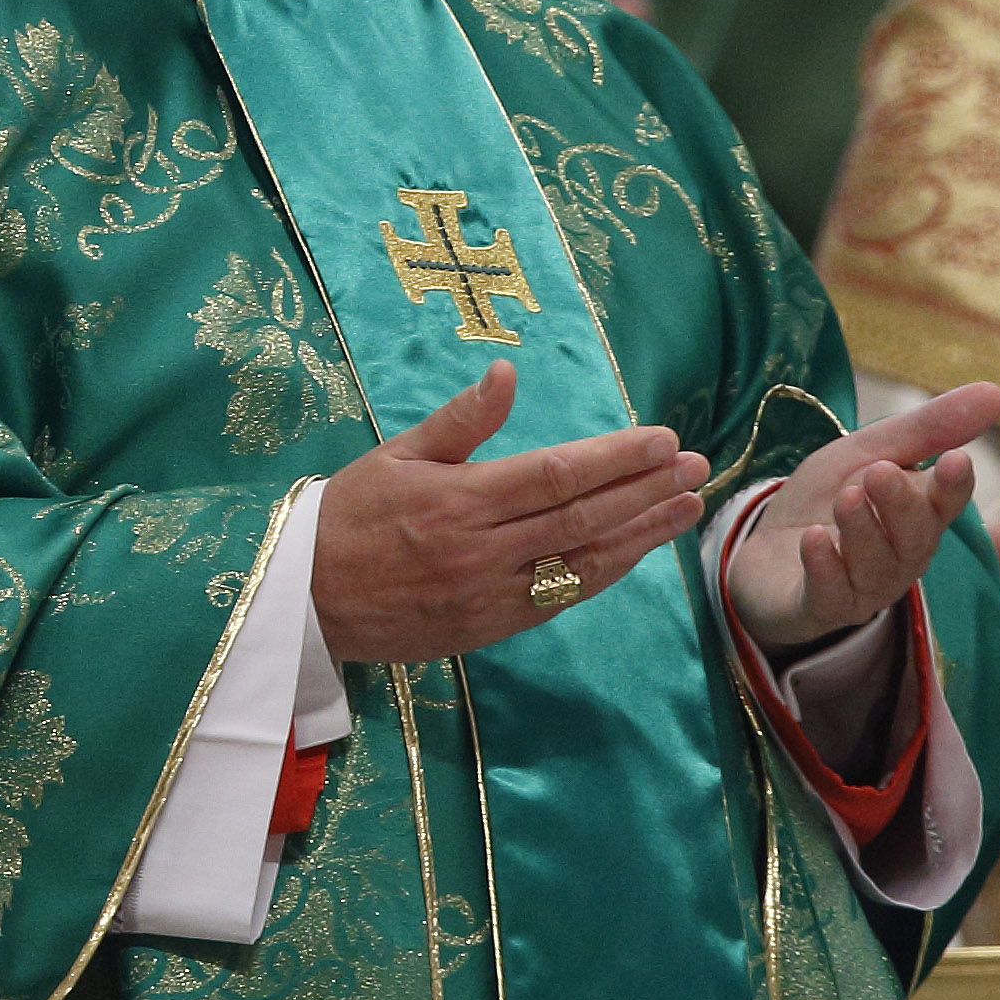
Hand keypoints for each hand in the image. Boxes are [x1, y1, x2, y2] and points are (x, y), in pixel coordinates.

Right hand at [310, 362, 708, 662]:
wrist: (303, 603)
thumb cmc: (348, 516)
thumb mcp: (396, 454)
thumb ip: (460, 419)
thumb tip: (507, 372)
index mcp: (461, 500)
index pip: (558, 474)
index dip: (618, 458)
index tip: (663, 439)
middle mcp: (483, 550)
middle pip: (583, 518)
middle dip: (647, 490)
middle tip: (697, 466)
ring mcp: (490, 595)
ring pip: (582, 564)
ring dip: (642, 535)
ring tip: (687, 507)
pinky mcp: (489, 628)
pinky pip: (559, 598)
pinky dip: (604, 573)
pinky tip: (637, 551)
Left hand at [724, 382, 999, 651]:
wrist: (764, 548)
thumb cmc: (828, 499)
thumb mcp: (869, 451)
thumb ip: (927, 428)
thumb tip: (997, 393)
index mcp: (918, 514)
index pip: (946, 502)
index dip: (953, 486)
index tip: (956, 460)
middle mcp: (899, 556)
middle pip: (915, 538)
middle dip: (901, 505)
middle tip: (880, 472)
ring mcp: (862, 587)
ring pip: (876, 567)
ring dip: (863, 530)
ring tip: (847, 497)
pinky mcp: (820, 607)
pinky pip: (830, 595)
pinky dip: (824, 567)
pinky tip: (815, 538)